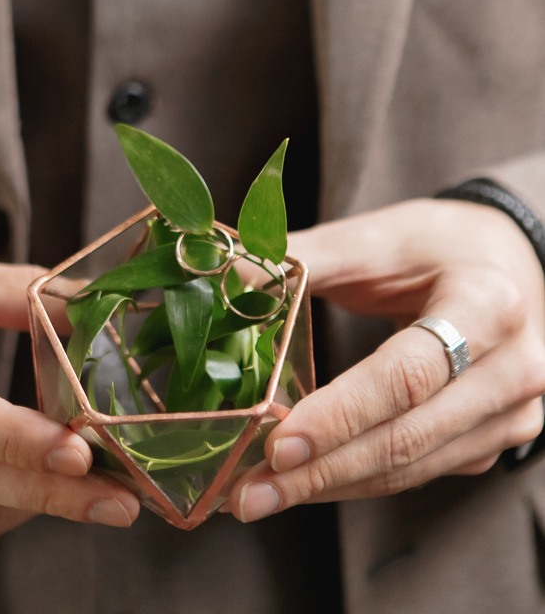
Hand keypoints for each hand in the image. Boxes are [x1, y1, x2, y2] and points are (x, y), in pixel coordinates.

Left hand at [227, 199, 544, 521]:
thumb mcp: (374, 238)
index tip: (276, 444)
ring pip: (413, 468)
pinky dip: (358, 480)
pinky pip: (421, 472)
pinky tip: (306, 482)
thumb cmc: (434, 245)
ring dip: (332, 487)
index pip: (407, 375)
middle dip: (320, 471)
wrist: (506, 258)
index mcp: (486, 304)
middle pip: (407, 437)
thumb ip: (301, 259)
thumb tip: (220, 274)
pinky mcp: (497, 440)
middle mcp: (513, 368)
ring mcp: (512, 413)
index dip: (340, 415)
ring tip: (261, 496)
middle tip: (248, 493)